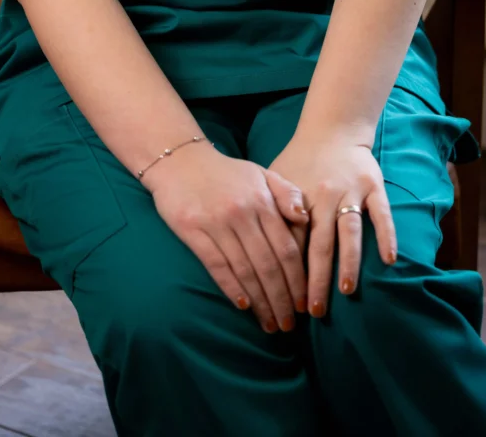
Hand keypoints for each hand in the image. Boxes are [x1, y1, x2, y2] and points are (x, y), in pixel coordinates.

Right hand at [142, 142, 309, 331]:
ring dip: (260, 301)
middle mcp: (243, 213)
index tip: (304, 304)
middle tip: (289, 325)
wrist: (179, 159)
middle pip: (268, 264)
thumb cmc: (225, 172)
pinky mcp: (193, 230)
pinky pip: (216, 265)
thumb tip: (305, 218)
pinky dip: (231, 287)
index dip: (298, 280)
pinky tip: (243, 305)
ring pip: (245, 270)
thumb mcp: (261, 173)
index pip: (287, 248)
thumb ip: (287, 193)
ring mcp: (217, 222)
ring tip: (270, 324)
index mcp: (262, 200)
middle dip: (281, 299)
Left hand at [267, 131, 397, 317]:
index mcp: (298, 197)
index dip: (290, 272)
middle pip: (320, 243)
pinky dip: (386, 235)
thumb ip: (274, 210)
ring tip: (347, 290)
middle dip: (316, 279)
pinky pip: (382, 214)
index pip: (293, 241)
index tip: (289, 301)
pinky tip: (390, 260)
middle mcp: (323, 196)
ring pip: (350, 232)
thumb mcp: (277, 178)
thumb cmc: (300, 160)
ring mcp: (350, 191)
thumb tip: (264, 249)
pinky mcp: (373, 186)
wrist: (332, 129)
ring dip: (348, 263)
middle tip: (314, 310)